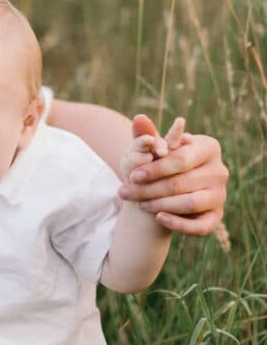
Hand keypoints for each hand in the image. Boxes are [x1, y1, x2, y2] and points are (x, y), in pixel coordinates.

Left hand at [118, 114, 228, 235]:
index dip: (155, 169)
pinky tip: (159, 218)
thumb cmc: (161, 163)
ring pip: (190, 203)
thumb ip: (146, 135)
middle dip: (149, 189)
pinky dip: (179, 224)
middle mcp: (219, 171)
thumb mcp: (153, 149)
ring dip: (160, 205)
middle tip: (124, 192)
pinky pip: (201, 226)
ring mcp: (220, 195)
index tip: (132, 175)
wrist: (168, 188)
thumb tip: (139, 119)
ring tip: (138, 204)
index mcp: (209, 147)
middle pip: (181, 183)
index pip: (181, 159)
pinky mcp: (216, 216)